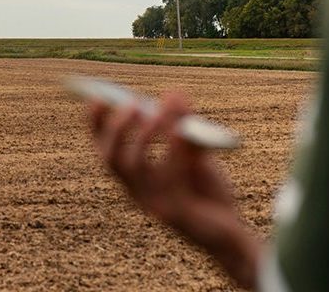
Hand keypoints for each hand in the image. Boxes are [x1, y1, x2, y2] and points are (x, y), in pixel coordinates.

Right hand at [89, 92, 262, 288]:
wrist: (232, 235)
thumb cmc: (208, 193)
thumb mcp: (195, 154)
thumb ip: (184, 125)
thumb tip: (174, 92)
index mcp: (135, 180)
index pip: (105, 151)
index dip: (95, 125)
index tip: (97, 97)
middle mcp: (137, 192)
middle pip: (111, 159)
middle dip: (117, 128)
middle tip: (133, 103)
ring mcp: (154, 204)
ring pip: (134, 166)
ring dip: (142, 135)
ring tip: (158, 113)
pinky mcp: (177, 213)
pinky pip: (170, 177)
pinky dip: (173, 150)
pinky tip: (182, 132)